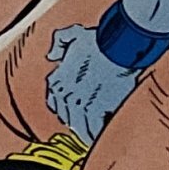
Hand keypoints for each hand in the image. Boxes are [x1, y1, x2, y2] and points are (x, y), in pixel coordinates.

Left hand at [45, 18, 139, 141]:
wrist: (116, 47)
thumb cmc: (99, 40)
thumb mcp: (73, 33)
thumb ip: (59, 42)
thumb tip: (52, 55)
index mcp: (57, 80)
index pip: (55, 103)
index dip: (65, 107)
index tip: (75, 109)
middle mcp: (64, 94)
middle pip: (68, 118)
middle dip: (77, 121)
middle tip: (87, 125)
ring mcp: (78, 104)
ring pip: (80, 127)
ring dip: (87, 132)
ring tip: (94, 136)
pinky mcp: (95, 111)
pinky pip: (95, 129)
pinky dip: (99, 132)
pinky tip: (104, 132)